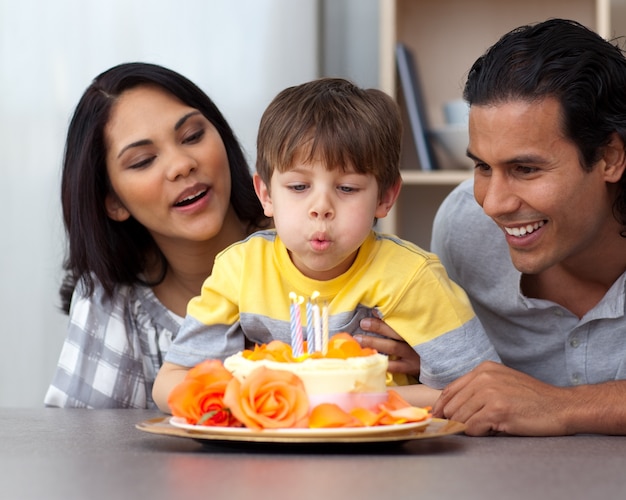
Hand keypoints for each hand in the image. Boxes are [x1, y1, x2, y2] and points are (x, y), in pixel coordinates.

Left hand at [356, 317, 419, 375]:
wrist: (439, 363)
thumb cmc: (422, 343)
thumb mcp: (418, 331)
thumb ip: (403, 322)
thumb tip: (376, 311)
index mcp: (417, 328)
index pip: (402, 320)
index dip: (388, 315)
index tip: (374, 311)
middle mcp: (415, 340)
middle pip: (396, 331)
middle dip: (378, 327)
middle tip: (363, 323)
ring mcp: (413, 355)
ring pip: (392, 347)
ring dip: (374, 342)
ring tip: (358, 339)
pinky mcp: (410, 368)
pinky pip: (394, 366)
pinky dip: (382, 362)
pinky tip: (369, 358)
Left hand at [433, 361, 576, 435]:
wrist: (562, 406)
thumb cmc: (532, 399)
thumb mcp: (501, 383)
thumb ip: (477, 390)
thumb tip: (450, 407)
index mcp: (483, 369)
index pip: (450, 390)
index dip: (441, 407)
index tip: (437, 419)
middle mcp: (483, 377)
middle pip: (452, 405)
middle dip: (454, 420)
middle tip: (465, 428)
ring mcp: (490, 393)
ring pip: (460, 417)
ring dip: (469, 427)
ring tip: (487, 427)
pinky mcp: (497, 410)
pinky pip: (473, 427)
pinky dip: (478, 433)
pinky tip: (493, 430)